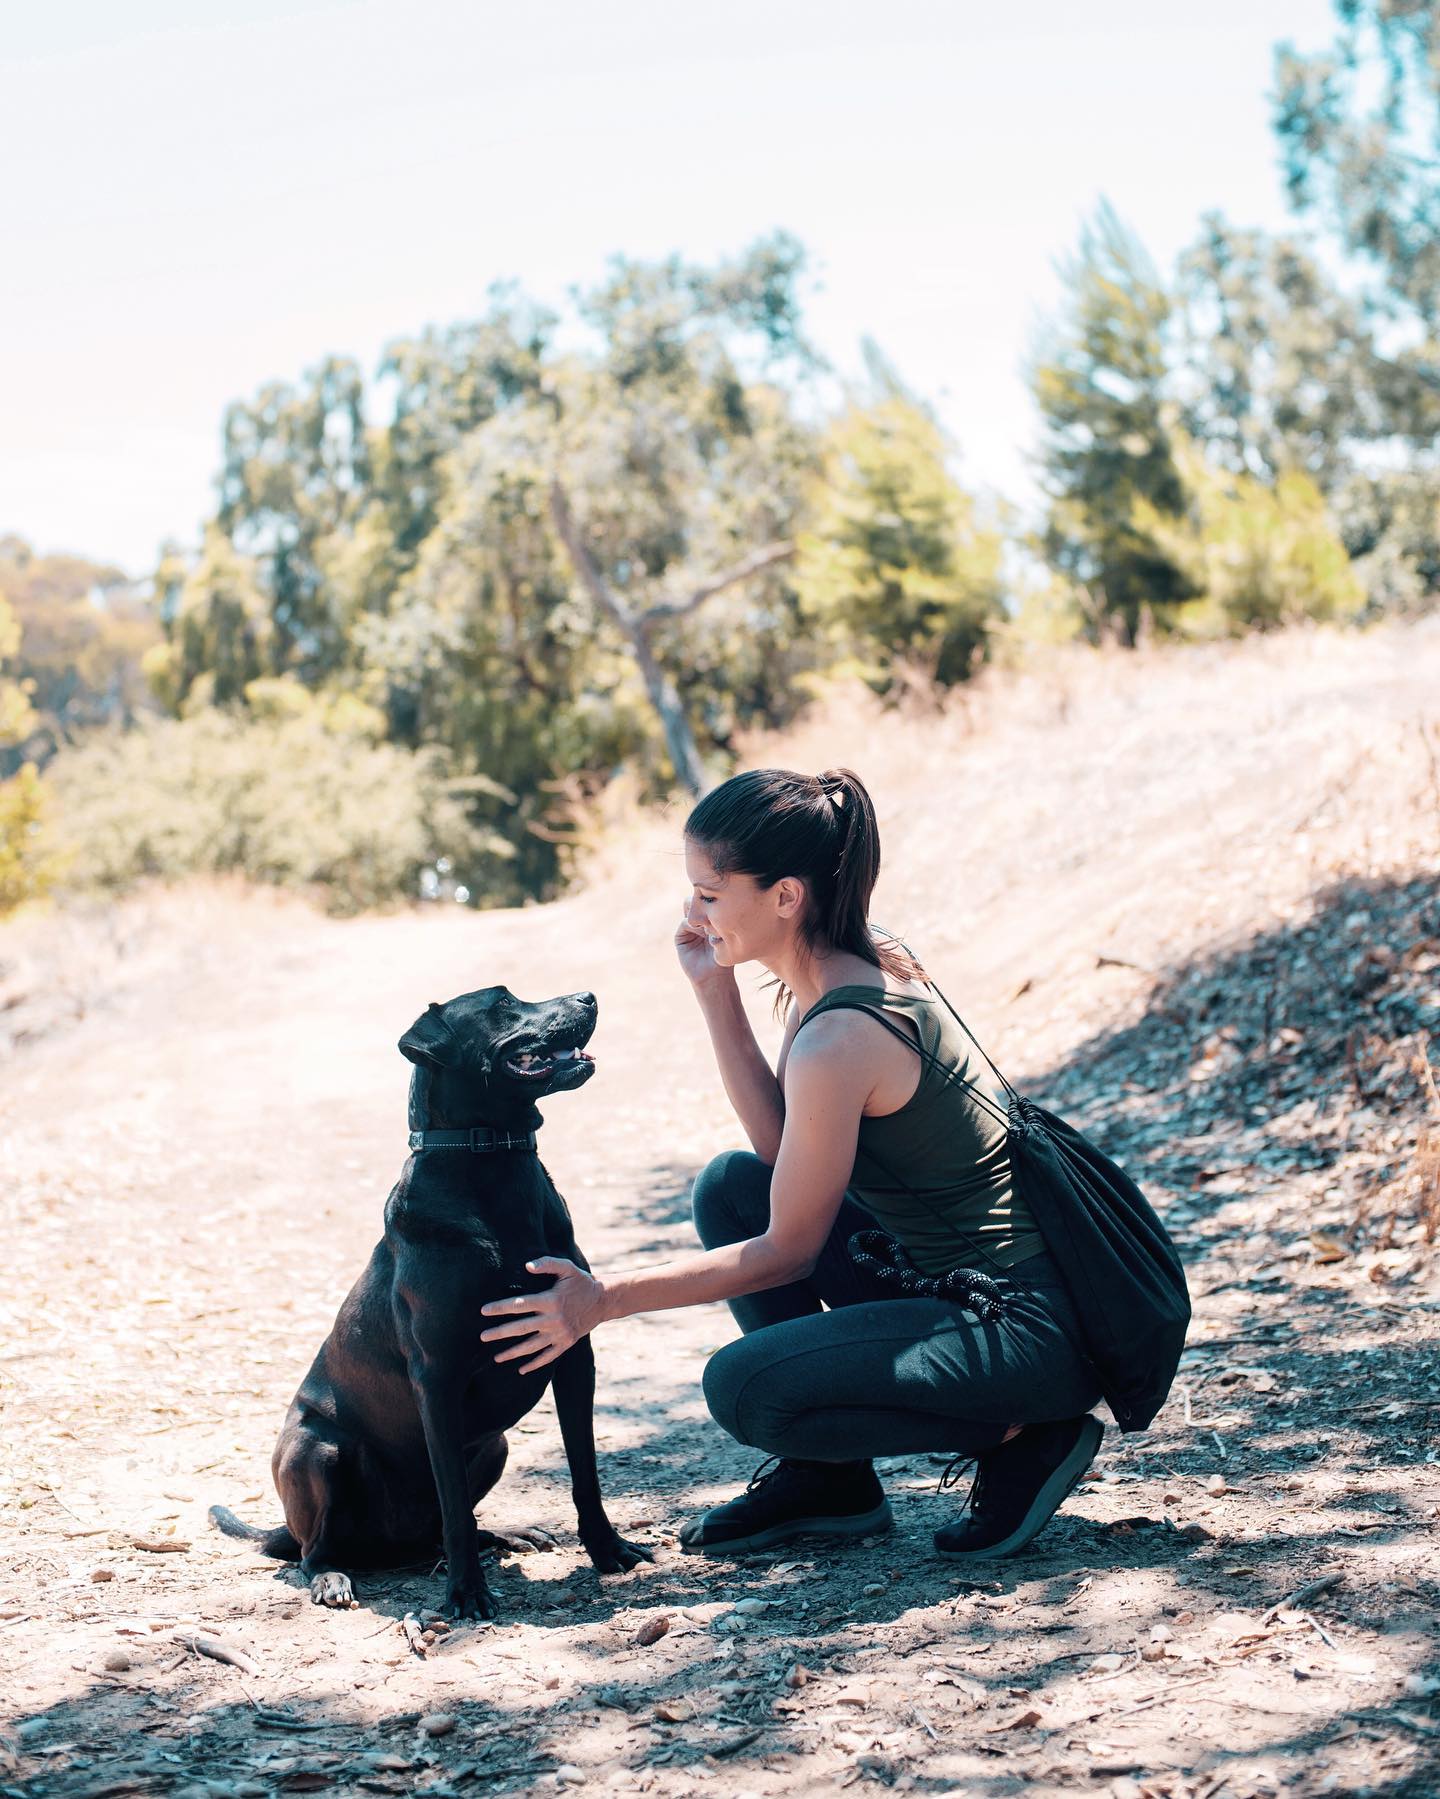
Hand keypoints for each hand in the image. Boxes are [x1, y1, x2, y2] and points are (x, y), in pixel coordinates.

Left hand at [479, 1258, 604, 1373]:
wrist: (603, 1300)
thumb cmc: (581, 1281)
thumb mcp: (566, 1267)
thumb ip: (547, 1264)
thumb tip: (526, 1266)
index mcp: (550, 1300)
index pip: (520, 1304)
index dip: (500, 1307)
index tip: (483, 1311)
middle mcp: (553, 1319)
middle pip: (521, 1328)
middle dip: (500, 1333)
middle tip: (482, 1337)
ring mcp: (560, 1334)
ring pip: (532, 1346)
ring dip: (513, 1352)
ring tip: (496, 1357)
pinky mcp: (566, 1343)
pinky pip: (548, 1356)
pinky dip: (534, 1364)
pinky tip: (521, 1369)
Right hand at [675, 902, 729, 989]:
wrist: (715, 977)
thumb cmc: (726, 956)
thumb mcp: (728, 935)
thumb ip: (723, 919)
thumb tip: (727, 900)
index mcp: (710, 919)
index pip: (708, 900)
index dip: (714, 898)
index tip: (723, 903)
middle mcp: (699, 922)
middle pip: (697, 901)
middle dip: (704, 902)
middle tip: (714, 909)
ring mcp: (689, 928)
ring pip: (688, 909)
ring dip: (698, 912)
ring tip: (709, 922)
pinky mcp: (680, 937)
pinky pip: (684, 923)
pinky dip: (692, 924)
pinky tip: (703, 931)